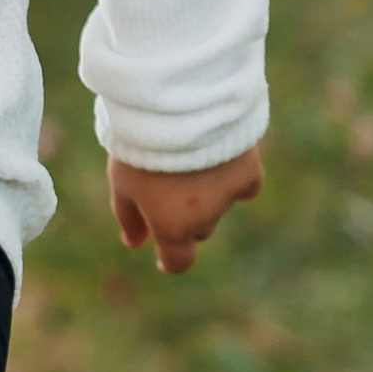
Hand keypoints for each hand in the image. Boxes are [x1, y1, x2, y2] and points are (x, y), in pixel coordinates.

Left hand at [108, 143, 264, 273]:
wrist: (179, 110)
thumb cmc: (141, 147)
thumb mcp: (122, 182)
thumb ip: (129, 217)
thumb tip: (134, 243)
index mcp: (172, 228)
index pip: (178, 261)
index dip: (170, 260)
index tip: (165, 257)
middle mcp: (205, 219)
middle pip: (198, 229)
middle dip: (185, 218)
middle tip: (169, 187)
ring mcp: (229, 197)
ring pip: (220, 206)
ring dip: (208, 195)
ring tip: (189, 161)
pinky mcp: (250, 172)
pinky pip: (245, 185)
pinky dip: (233, 178)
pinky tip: (220, 160)